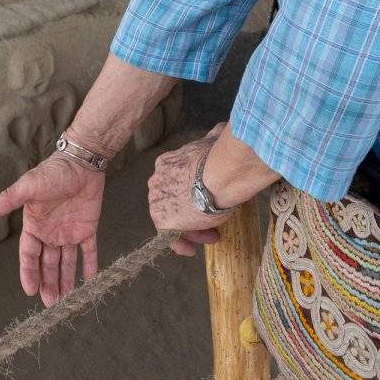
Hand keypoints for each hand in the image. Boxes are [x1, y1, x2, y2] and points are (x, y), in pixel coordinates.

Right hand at [0, 156, 104, 307]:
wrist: (82, 161)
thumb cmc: (53, 172)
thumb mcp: (28, 186)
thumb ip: (8, 200)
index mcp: (34, 225)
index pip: (29, 254)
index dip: (29, 272)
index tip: (30, 291)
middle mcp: (50, 232)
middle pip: (47, 263)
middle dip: (48, 282)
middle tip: (51, 303)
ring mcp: (69, 231)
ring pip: (66, 261)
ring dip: (66, 279)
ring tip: (68, 298)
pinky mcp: (87, 228)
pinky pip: (89, 250)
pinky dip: (90, 263)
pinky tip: (89, 278)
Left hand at [147, 122, 232, 257]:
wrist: (221, 172)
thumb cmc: (221, 158)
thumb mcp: (215, 142)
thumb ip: (214, 138)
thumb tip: (222, 129)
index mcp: (166, 163)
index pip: (176, 183)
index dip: (192, 193)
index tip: (208, 198)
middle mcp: (157, 181)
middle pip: (174, 202)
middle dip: (192, 213)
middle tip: (211, 222)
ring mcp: (157, 201)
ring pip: (174, 219)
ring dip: (191, 228)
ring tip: (211, 235)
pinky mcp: (162, 219)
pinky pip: (169, 236)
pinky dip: (180, 244)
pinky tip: (192, 250)